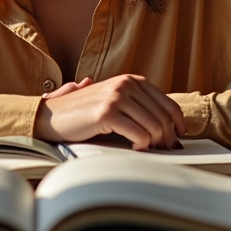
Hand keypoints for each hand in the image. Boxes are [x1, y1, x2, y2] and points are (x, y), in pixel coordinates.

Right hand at [34, 74, 185, 150]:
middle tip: (163, 151)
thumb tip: (169, 128)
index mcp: (131, 80)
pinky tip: (134, 150)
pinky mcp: (107, 113)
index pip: (167, 103)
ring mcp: (116, 97)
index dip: (178, 123)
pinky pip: (139, 135)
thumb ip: (138, 106)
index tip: (179, 137)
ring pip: (154, 127)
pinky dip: (141, 147)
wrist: (52, 115)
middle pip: (163, 117)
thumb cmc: (83, 113)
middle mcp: (126, 84)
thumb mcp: (114, 101)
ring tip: (146, 150)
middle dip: (167, 138)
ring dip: (154, 144)